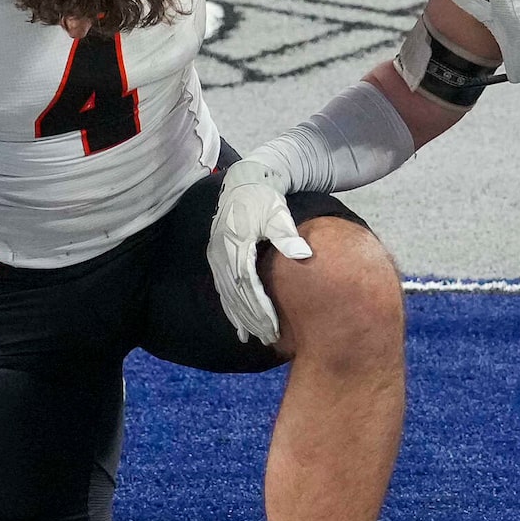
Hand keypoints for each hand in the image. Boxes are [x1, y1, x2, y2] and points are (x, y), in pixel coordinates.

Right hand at [208, 157, 310, 343]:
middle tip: (269, 337)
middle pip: (237, 294)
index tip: (273, 325)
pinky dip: (231, 308)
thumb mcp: (277, 213)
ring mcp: (217, 257)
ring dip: (241, 317)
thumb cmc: (265, 199)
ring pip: (228, 294)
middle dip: (252, 318)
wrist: (244, 183)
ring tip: (256, 336)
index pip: (248, 283)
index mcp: (237, 244)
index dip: (259, 307)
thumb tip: (302, 255)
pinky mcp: (218, 258)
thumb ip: (287, 235)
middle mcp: (222, 253)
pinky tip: (240, 326)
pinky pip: (223, 289)